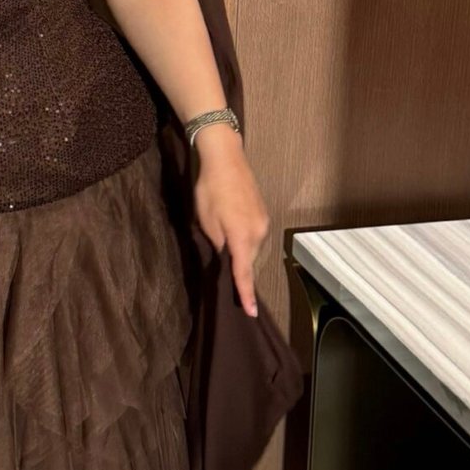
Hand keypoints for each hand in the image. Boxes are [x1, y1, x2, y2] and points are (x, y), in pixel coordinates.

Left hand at [189, 125, 270, 316]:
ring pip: (251, 248)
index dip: (246, 293)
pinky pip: (254, 236)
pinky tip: (233, 232)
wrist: (226, 158)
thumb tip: (225, 257)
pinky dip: (245, 241)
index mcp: (242, 237)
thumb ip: (218, 244)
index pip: (244, 273)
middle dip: (240, 272)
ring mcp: (263, 222)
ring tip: (224, 246)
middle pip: (248, 261)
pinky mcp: (263, 214)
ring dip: (241, 252)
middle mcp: (258, 232)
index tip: (251, 312)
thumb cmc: (210, 189)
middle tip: (228, 282)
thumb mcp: (206, 221)